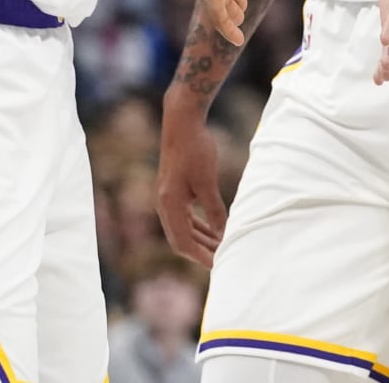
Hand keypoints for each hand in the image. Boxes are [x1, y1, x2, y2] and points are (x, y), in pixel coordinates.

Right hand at [156, 102, 225, 265]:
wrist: (182, 124)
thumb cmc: (195, 150)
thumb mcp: (207, 182)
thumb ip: (214, 210)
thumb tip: (223, 234)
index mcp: (169, 205)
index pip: (183, 242)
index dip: (200, 256)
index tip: (218, 265)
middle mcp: (164, 205)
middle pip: (181, 239)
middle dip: (202, 251)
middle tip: (223, 258)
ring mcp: (168, 198)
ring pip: (183, 228)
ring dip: (201, 239)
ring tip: (221, 246)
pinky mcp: (174, 191)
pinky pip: (185, 217)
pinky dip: (198, 225)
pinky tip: (213, 229)